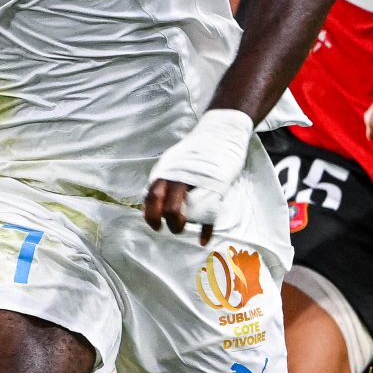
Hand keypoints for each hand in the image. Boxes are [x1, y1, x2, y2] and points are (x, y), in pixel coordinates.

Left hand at [143, 107, 253, 243]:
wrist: (221, 133)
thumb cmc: (196, 150)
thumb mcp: (173, 161)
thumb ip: (163, 179)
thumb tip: (151, 200)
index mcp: (166, 171)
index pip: (151, 198)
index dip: (150, 216)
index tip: (155, 225)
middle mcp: (179, 178)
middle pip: (168, 209)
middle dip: (168, 224)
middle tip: (172, 229)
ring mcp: (199, 183)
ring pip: (186, 212)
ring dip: (182, 226)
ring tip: (184, 231)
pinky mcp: (217, 187)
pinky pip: (209, 213)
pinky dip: (205, 230)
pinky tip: (203, 239)